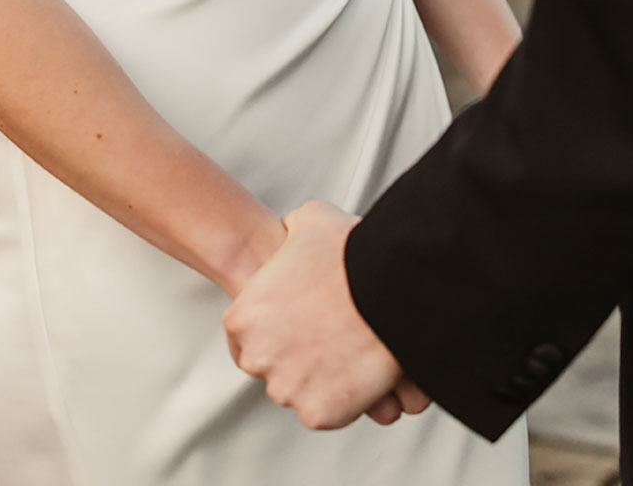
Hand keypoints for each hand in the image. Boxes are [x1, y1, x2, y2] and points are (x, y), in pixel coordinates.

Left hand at [222, 200, 431, 429]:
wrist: (388, 284)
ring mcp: (286, 388)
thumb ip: (289, 230)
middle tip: (327, 333)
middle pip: (270, 365)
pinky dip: (340, 397)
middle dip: (295, 353)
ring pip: (299, 389)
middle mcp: (256, 357)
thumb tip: (292, 232)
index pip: (245, 336)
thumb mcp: (309, 219)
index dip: (273, 328)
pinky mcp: (317, 413)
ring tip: (347, 346)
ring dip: (318, 375)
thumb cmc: (350, 252)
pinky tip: (357, 367)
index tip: (296, 323)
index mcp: (243, 317)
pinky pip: (325, 410)